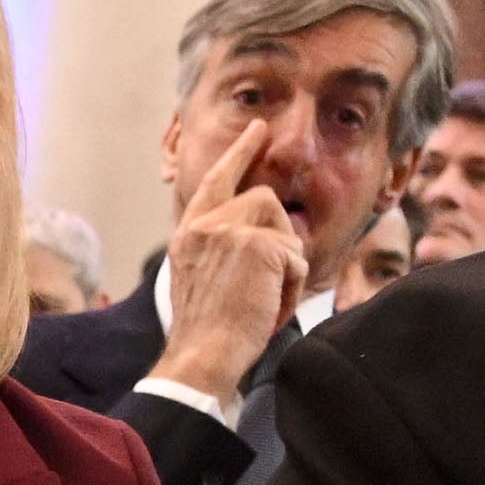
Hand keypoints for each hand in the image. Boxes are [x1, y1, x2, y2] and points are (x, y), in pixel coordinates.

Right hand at [145, 105, 309, 400]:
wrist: (202, 355)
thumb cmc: (207, 332)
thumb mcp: (203, 278)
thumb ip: (223, 248)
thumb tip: (272, 236)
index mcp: (188, 234)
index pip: (216, 181)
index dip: (239, 154)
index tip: (257, 129)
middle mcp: (204, 225)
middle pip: (262, 199)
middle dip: (280, 234)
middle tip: (279, 271)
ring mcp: (229, 231)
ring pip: (283, 226)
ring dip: (285, 264)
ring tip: (266, 298)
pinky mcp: (259, 245)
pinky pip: (296, 255)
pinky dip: (292, 286)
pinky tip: (271, 307)